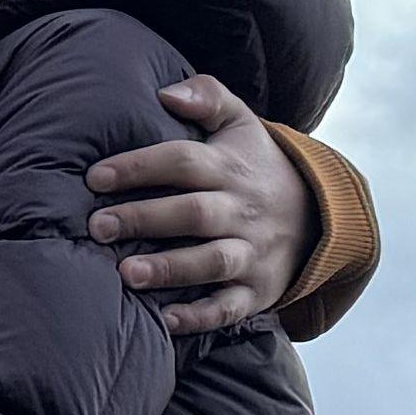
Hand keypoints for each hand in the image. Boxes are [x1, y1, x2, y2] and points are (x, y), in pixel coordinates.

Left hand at [88, 78, 307, 341]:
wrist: (320, 214)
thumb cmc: (257, 166)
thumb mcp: (242, 123)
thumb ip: (207, 98)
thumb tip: (165, 93)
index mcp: (230, 168)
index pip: (183, 162)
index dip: (139, 167)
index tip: (95, 178)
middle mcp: (242, 211)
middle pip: (194, 213)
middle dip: (145, 219)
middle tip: (97, 227)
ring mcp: (252, 253)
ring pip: (212, 262)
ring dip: (170, 268)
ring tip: (126, 274)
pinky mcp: (257, 291)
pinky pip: (230, 308)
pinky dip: (200, 316)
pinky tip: (165, 321)